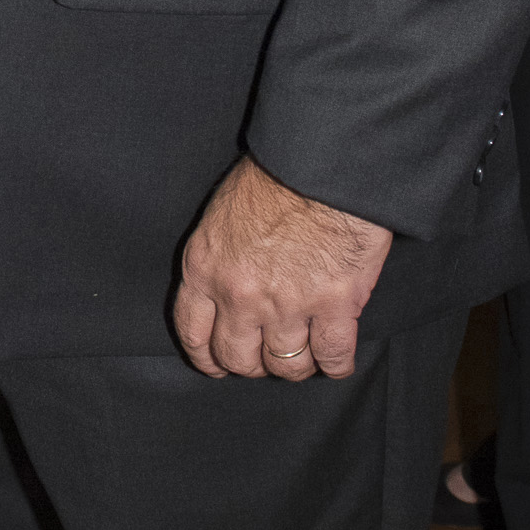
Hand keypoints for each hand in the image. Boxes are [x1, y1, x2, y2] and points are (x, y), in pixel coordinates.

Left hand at [172, 155, 391, 383]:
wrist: (323, 163)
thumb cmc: (275, 174)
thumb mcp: (222, 213)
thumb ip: (219, 257)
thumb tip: (228, 282)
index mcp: (205, 268)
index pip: (193, 332)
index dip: (206, 357)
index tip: (217, 364)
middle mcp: (240, 296)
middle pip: (238, 358)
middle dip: (251, 365)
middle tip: (265, 358)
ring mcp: (288, 305)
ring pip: (286, 366)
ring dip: (294, 366)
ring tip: (304, 356)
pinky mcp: (335, 306)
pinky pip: (333, 357)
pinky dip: (336, 365)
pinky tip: (336, 360)